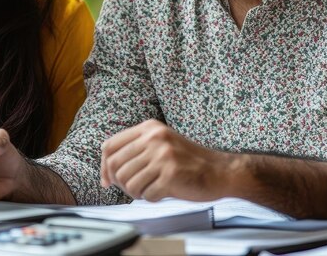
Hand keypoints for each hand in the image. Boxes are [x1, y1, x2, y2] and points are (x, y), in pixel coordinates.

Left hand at [100, 119, 231, 201]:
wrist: (221, 171)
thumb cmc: (188, 161)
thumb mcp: (161, 143)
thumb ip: (136, 149)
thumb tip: (106, 169)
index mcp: (149, 128)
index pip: (110, 146)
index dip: (104, 167)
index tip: (108, 181)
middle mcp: (154, 138)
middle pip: (116, 167)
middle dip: (121, 184)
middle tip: (134, 189)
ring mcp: (163, 156)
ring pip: (128, 183)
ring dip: (136, 193)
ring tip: (150, 190)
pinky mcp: (171, 175)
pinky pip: (146, 195)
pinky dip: (152, 198)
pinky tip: (163, 193)